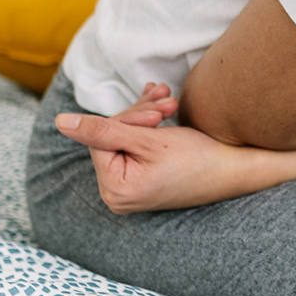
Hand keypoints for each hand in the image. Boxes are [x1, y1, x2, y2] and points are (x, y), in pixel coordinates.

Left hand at [54, 90, 255, 214]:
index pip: (101, 137)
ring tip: (170, 101)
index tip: (160, 112)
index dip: (128, 117)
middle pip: (111, 137)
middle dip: (139, 115)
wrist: (236, 171)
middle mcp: (118, 195)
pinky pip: (136, 147)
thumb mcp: (148, 139)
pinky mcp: (143, 181)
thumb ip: (101, 129)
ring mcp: (130, 190)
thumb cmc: (197, 158)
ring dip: (146, 116)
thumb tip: (60, 122)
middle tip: (168, 99)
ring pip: (125, 137)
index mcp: (115, 190)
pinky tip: (164, 109)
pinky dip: (149, 129)